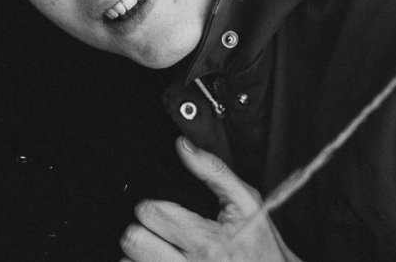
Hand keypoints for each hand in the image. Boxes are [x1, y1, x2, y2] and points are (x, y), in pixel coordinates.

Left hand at [120, 137, 299, 261]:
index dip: (155, 206)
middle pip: (134, 240)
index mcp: (207, 242)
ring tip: (161, 249)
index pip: (152, 213)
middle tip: (159, 229)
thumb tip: (183, 145)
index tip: (165, 209)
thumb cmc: (261, 245)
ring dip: (141, 253)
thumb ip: (214, 171)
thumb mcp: (246, 203)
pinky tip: (161, 260)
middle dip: (143, 229)